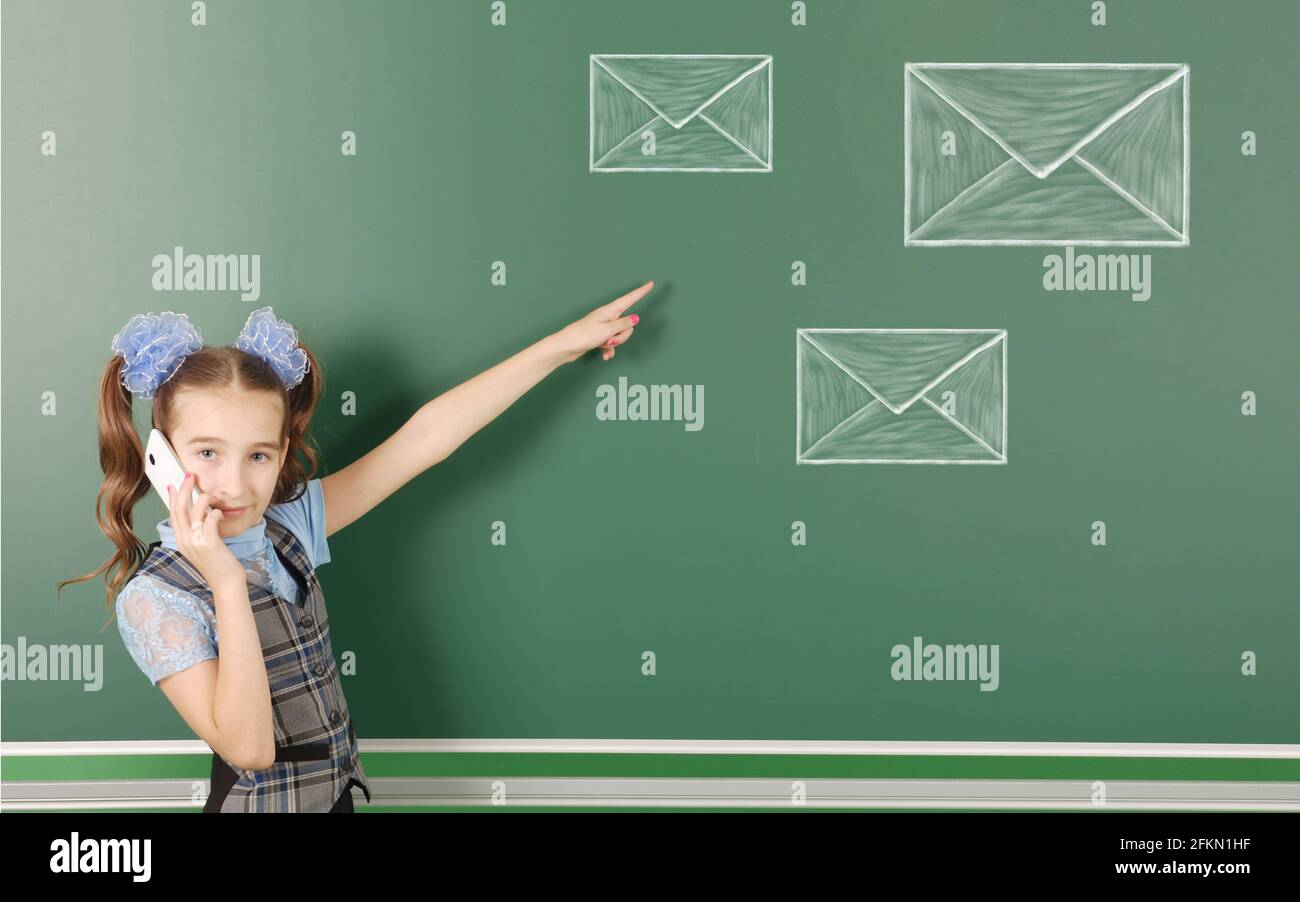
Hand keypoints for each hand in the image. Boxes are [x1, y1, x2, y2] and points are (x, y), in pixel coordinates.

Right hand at [168, 473, 244, 589]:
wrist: (226, 584)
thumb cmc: (218, 565)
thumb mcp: (202, 547)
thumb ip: (199, 532)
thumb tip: (202, 514)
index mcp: (182, 541)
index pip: (173, 515)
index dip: (172, 499)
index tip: (172, 485)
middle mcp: (185, 541)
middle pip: (179, 510)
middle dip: (183, 490)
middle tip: (189, 475)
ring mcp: (196, 542)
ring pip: (194, 512)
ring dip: (202, 499)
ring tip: (208, 493)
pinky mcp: (209, 543)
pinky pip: (209, 520)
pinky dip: (214, 513)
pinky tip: (219, 512)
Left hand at [550, 280, 652, 363]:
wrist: (566, 347)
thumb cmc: (583, 336)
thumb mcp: (607, 330)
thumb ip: (623, 325)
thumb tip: (636, 318)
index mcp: (609, 311)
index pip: (629, 299)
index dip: (641, 292)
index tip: (650, 283)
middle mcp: (608, 317)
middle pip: (627, 325)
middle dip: (623, 336)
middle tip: (610, 340)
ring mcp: (604, 327)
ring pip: (620, 335)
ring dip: (615, 343)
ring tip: (603, 344)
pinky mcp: (600, 337)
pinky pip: (612, 343)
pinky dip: (609, 350)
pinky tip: (604, 355)